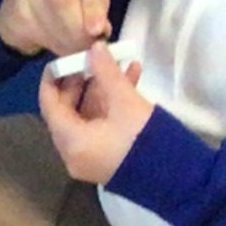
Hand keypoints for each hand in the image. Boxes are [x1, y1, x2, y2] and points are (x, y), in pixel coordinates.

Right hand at [0, 0, 112, 58]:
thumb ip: (99, 10)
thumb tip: (101, 30)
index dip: (92, 7)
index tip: (97, 30)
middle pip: (64, 2)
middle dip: (78, 31)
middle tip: (86, 47)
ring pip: (49, 22)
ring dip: (65, 42)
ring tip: (74, 47)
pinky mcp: (13, 9)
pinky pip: (34, 33)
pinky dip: (50, 44)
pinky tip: (56, 43)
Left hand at [37, 44, 153, 186]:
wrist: (176, 178)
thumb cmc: (144, 139)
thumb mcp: (125, 101)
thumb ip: (107, 72)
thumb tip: (95, 47)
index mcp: (70, 141)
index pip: (49, 106)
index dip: (52, 80)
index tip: (59, 59)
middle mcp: (73, 153)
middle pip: (67, 110)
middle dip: (81, 82)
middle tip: (92, 60)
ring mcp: (89, 157)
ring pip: (87, 116)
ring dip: (102, 90)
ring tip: (120, 64)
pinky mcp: (106, 158)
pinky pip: (99, 127)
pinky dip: (110, 106)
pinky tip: (132, 80)